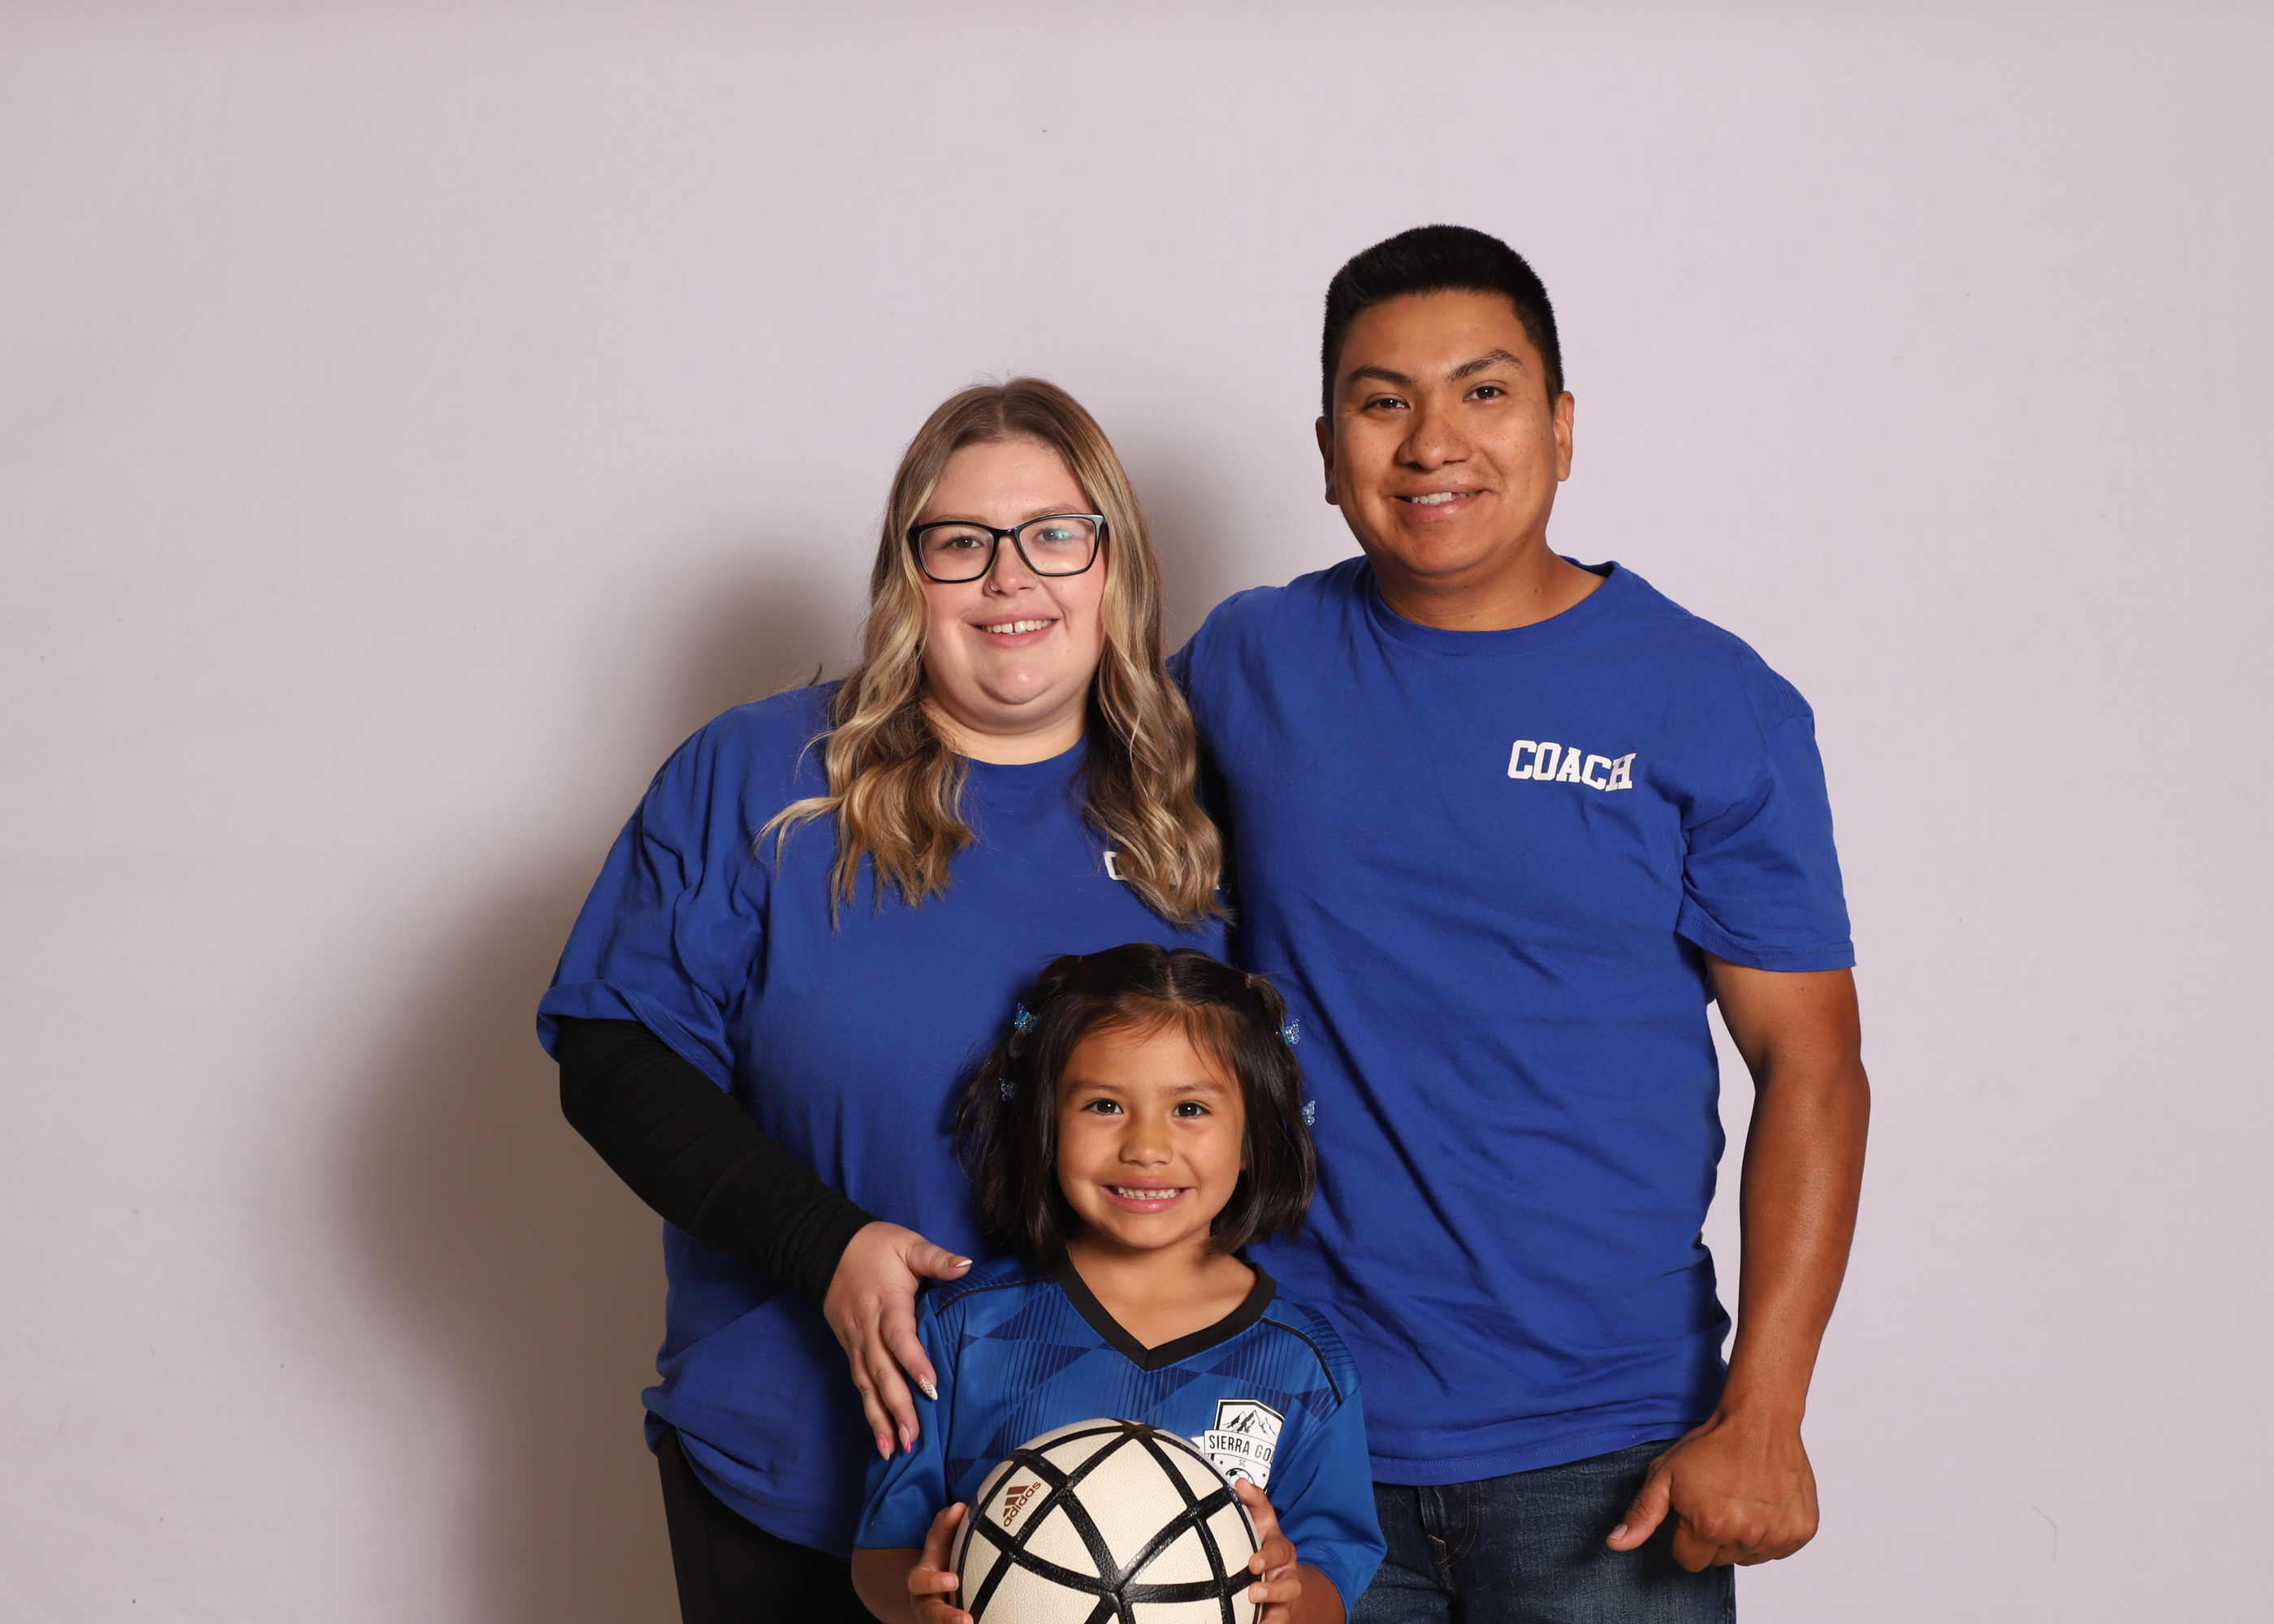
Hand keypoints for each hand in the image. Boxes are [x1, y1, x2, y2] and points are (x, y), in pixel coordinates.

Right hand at [821, 1222, 969, 1457]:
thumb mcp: (907, 1244)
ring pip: (868, 1386)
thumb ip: (936, 1258)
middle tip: (915, 1437)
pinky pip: (860, 1386)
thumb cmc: (874, 1246)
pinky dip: (870, 1413)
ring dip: (881, 1418)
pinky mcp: (851, 1351)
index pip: (899, 1337)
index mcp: (886, 1304)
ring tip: (896, 1450)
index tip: (931, 1387)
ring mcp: (856, 1343)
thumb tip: (966, 1265)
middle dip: (898, 1406)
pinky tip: (882, 1439)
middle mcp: (867, 1330)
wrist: (827, 1248)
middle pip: (882, 1372)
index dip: (914, 1362)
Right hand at [907, 1502, 970, 1623]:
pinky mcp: (943, 1622)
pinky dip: (972, 1623)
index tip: (954, 1581)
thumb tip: (960, 1507)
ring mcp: (934, 1616)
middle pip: (928, 1613)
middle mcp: (925, 1602)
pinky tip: (985, 1622)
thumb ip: (946, 1524)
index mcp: (921, 1579)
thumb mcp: (940, 1539)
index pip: (919, 1581)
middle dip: (944, 1616)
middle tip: (965, 1618)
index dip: (934, 1582)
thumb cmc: (942, 1555)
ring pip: (938, 1623)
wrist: (936, 1584)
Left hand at [1235, 1478, 1306, 1621]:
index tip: (1254, 1562)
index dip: (1269, 1556)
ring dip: (1271, 1610)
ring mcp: (1284, 1599)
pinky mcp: (1279, 1615)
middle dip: (1272, 1588)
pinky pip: (1278, 1622)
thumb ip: (1254, 1503)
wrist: (1286, 1582)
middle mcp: (1286, 1576)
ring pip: (1284, 1607)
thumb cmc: (1266, 1548)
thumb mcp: (1262, 1525)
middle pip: (1288, 1584)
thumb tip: (1241, 1483)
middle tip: (1253, 1591)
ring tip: (1253, 1609)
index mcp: (1281, 1551)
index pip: (1280, 1550)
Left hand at [1606, 1410, 1818, 1569]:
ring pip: (1748, 1556)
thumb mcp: (1665, 1475)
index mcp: (1709, 1526)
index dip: (1686, 1537)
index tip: (1693, 1512)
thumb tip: (1615, 1544)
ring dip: (1743, 1536)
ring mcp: (1778, 1535)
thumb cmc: (1710, 1445)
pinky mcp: (1802, 1531)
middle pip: (1719, 1560)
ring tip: (1741, 1499)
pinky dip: (1770, 1532)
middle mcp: (1746, 1536)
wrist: (1760, 1420)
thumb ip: (1642, 1514)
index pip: (1689, 1561)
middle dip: (1713, 1537)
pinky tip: (1763, 1503)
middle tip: (1717, 1500)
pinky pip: (1778, 1548)